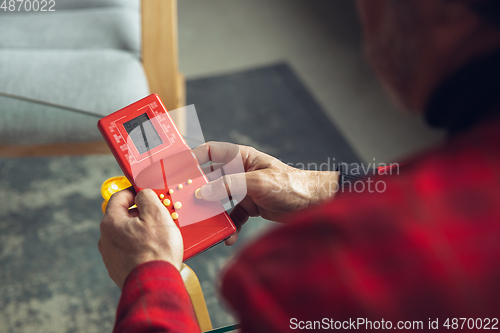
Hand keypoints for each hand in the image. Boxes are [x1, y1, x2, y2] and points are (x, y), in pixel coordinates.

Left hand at [98, 188, 182, 288]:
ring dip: (141, 232)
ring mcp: (111, 257)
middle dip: (141, 214)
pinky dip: (140, 248)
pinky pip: (129, 252)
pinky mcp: (119, 270)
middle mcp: (106, 239)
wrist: (155, 284)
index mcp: (111, 223)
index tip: (146, 193)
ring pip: (127, 235)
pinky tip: (155, 252)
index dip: (134, 192)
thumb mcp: (156, 214)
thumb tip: (142, 194)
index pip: (119, 197)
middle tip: (158, 216)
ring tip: (159, 236)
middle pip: (123, 217)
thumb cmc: (156, 250)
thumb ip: (146, 197)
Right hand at [193, 142, 339, 244]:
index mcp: (240, 157)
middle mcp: (238, 172)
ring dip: (212, 212)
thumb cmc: (290, 184)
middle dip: (198, 191)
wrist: (313, 204)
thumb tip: (202, 193)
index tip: (177, 169)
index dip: (192, 158)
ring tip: (203, 223)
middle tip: (184, 202)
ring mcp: (242, 189)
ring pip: (218, 200)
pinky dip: (229, 227)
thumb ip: (229, 186)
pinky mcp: (249, 206)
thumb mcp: (257, 183)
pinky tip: (228, 237)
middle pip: (210, 179)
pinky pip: (232, 216)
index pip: (210, 152)